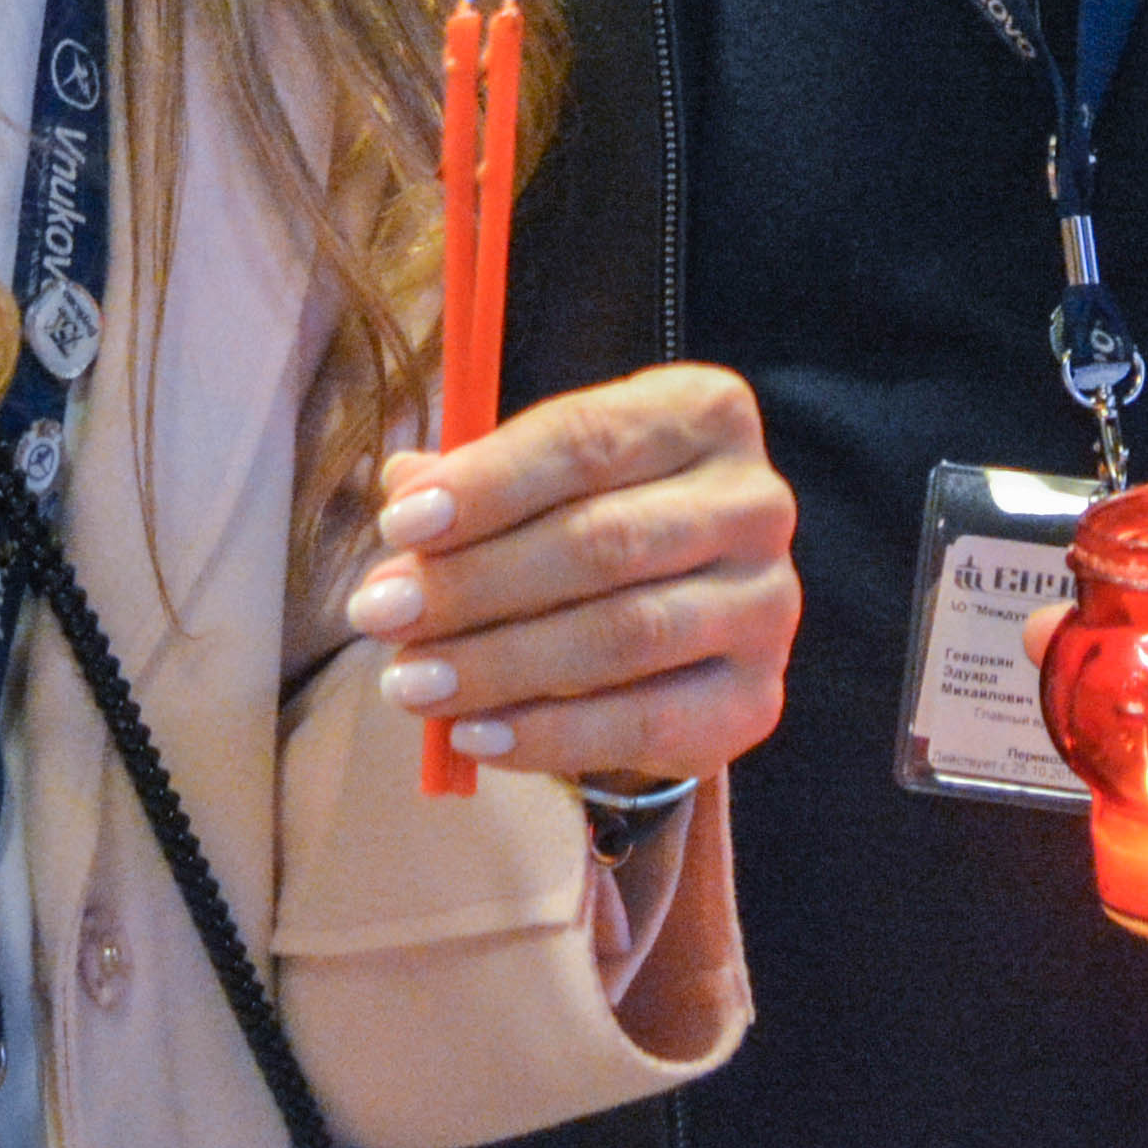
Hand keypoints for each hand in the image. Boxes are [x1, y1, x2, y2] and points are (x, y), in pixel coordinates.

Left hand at [348, 363, 794, 785]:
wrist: (684, 623)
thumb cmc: (595, 519)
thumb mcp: (538, 478)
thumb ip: (474, 481)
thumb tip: (403, 490)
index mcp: (703, 412)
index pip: (585, 440)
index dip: (486, 484)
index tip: (397, 525)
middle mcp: (755, 502)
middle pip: (601, 542)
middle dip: (474, 583)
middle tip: (380, 614)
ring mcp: (767, 604)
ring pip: (621, 635)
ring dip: (499, 664)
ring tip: (410, 683)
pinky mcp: (755, 699)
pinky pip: (645, 723)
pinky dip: (550, 735)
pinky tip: (474, 735)